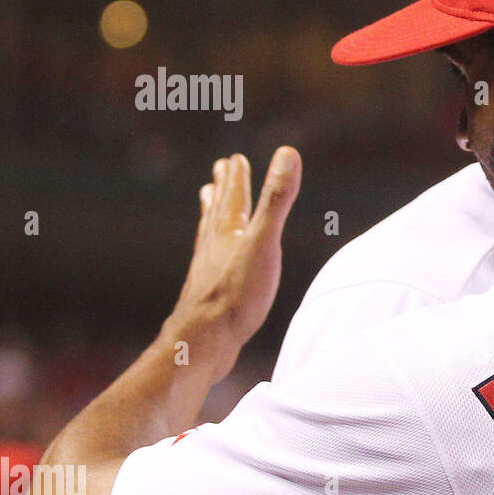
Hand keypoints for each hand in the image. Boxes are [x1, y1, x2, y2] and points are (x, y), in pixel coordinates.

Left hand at [164, 147, 301, 381]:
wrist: (205, 341)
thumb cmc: (236, 294)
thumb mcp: (264, 242)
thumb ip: (276, 199)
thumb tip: (288, 153)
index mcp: (228, 233)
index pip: (233, 198)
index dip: (236, 178)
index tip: (234, 159)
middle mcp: (213, 249)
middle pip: (217, 213)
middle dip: (221, 192)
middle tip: (217, 173)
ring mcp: (208, 274)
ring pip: (209, 238)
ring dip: (211, 219)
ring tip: (208, 205)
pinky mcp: (208, 298)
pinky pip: (210, 267)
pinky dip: (212, 254)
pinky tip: (214, 263)